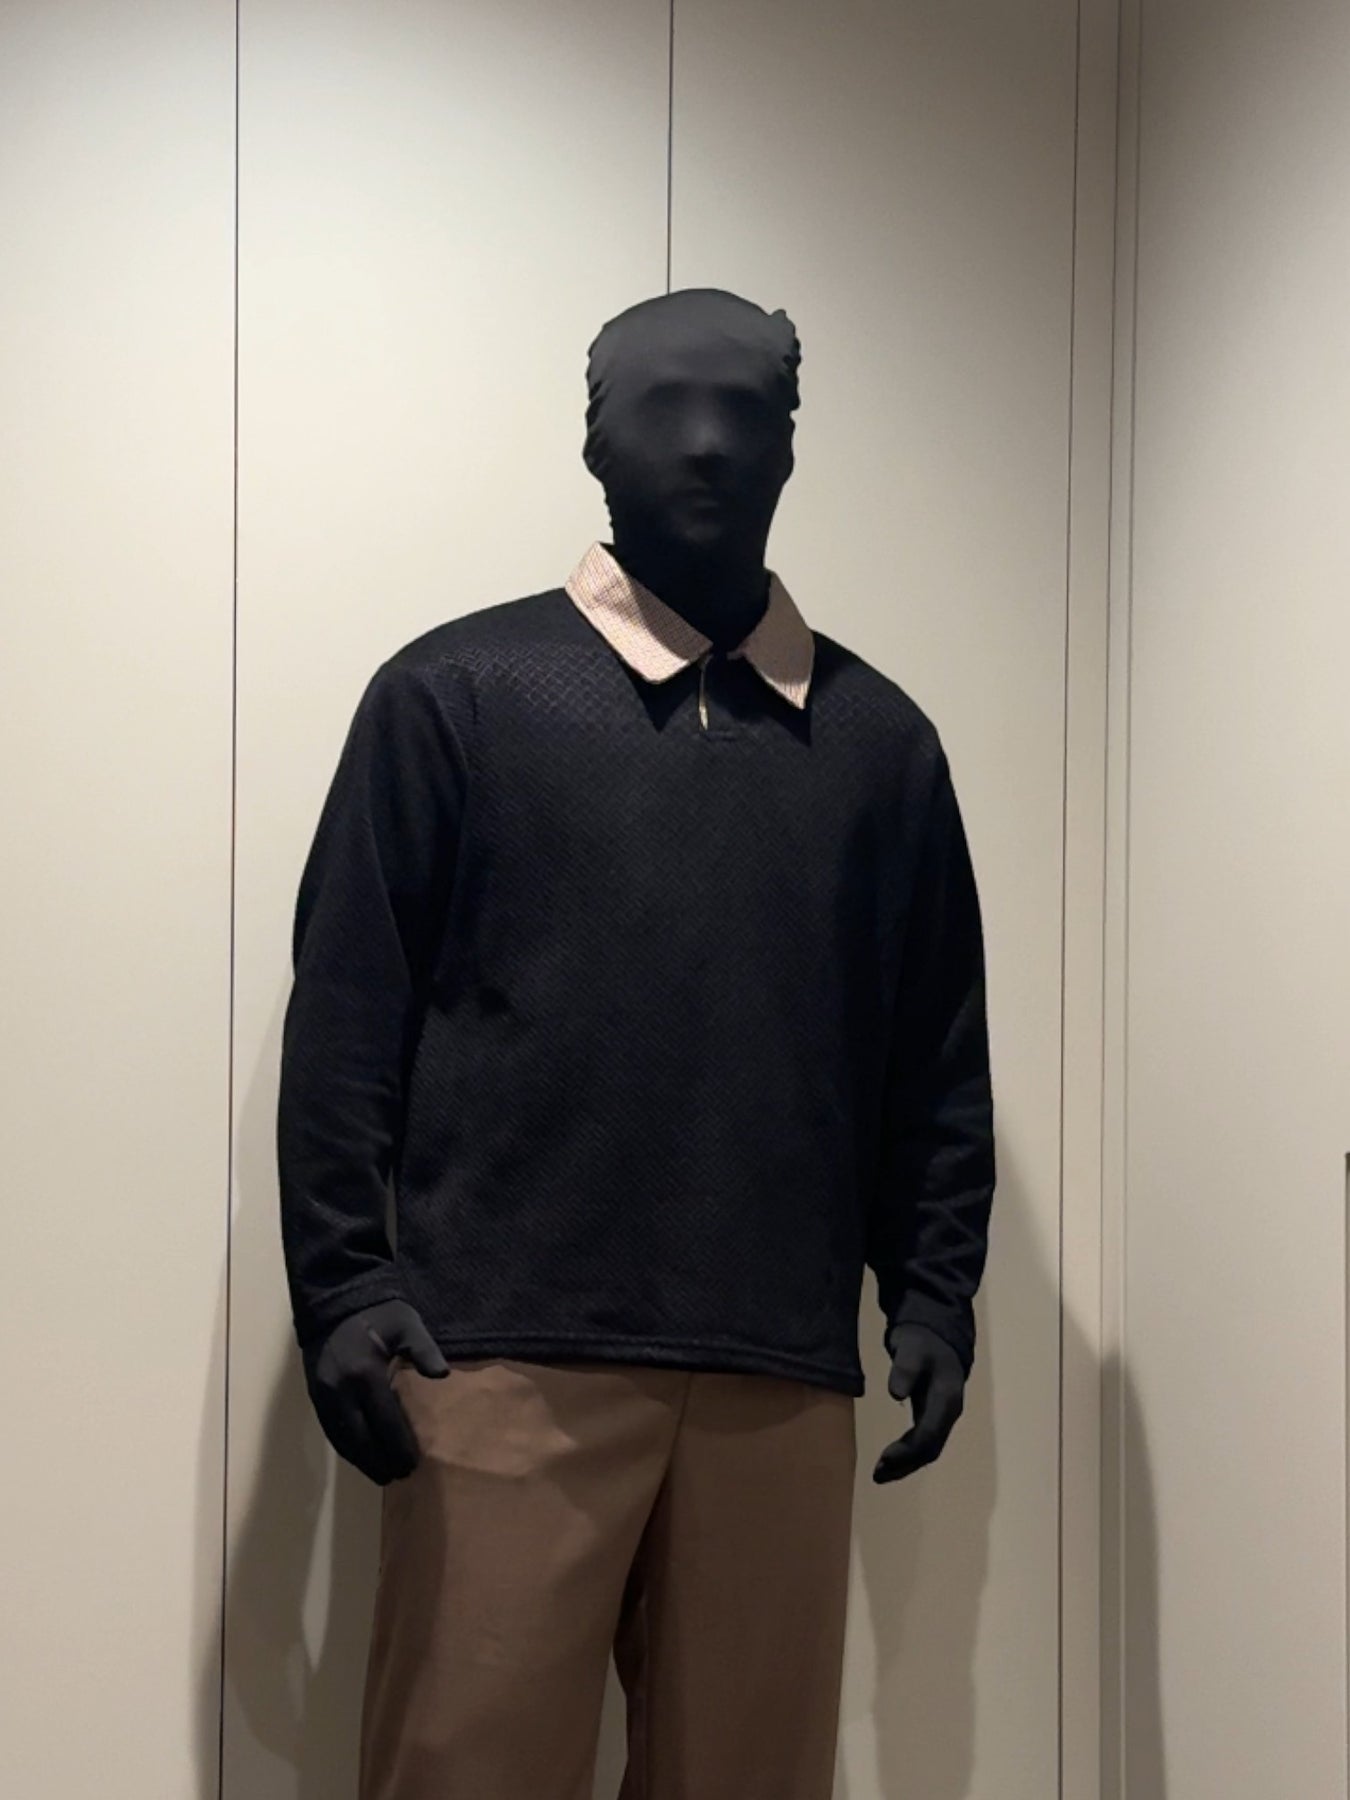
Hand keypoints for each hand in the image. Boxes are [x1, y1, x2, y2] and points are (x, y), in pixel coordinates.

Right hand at [303, 1299, 448, 1484]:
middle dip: (379, 1462)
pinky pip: (330, 1430)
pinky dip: (346, 1447)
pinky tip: (359, 1456)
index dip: (398, 1448)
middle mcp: (341, 1391)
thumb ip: (423, 1350)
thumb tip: (442, 1375)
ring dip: (361, 1460)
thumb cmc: (378, 1313)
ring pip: (342, 1439)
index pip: (385, 1423)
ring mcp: (324, 1395)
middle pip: (361, 1439)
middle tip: (398, 1478)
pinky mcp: (315, 1395)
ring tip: (381, 1475)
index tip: (412, 1466)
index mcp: (366, 1374)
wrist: (334, 1301)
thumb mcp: (407, 1324)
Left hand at [872, 1322, 965, 1483]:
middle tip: (877, 1474)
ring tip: (879, 1474)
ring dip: (905, 1465)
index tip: (884, 1458)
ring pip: (928, 1451)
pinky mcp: (933, 1417)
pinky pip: (923, 1444)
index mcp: (947, 1400)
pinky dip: (907, 1456)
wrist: (935, 1337)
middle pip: (930, 1449)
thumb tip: (896, 1394)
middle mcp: (949, 1414)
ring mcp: (943, 1417)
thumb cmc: (921, 1342)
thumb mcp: (912, 1348)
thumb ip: (905, 1368)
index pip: (929, 1435)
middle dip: (905, 1464)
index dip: (908, 1451)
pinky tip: (889, 1461)